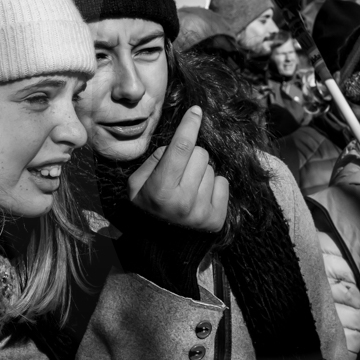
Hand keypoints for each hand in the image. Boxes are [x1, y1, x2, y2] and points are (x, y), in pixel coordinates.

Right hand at [127, 106, 228, 232]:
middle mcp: (184, 201)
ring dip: (202, 173)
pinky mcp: (217, 219)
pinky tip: (199, 198)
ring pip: (213, 168)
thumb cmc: (146, 209)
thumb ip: (155, 160)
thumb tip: (179, 143)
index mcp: (161, 189)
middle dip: (191, 156)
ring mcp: (202, 212)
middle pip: (201, 154)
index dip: (189, 125)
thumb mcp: (136, 184)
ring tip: (188, 189)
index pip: (181, 148)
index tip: (197, 110)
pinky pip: (224, 183)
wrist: (160, 249)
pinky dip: (213, 186)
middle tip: (179, 173)